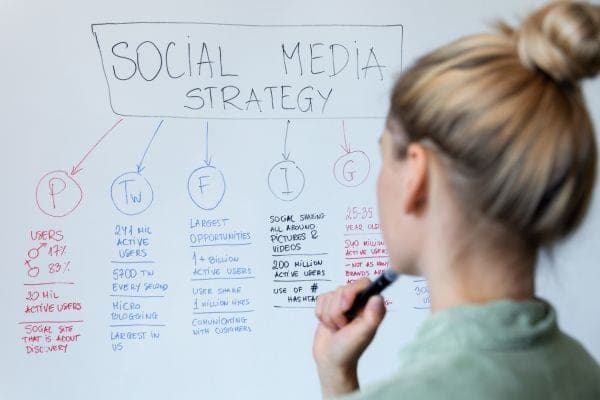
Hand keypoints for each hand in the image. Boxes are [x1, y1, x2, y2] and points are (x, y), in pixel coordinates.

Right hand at [313, 278, 386, 398]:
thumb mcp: (363, 334)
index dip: (351, 292)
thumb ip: (372, 316)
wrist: (330, 360)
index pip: (363, 283)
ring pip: (330, 295)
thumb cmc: (348, 350)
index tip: (346, 308)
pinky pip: (320, 299)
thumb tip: (377, 297)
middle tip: (342, 326)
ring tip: (337, 328)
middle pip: (343, 288)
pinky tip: (329, 325)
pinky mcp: (330, 305)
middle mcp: (359, 302)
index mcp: (371, 306)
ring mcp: (344, 303)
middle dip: (337, 310)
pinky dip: (321, 314)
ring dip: (329, 315)